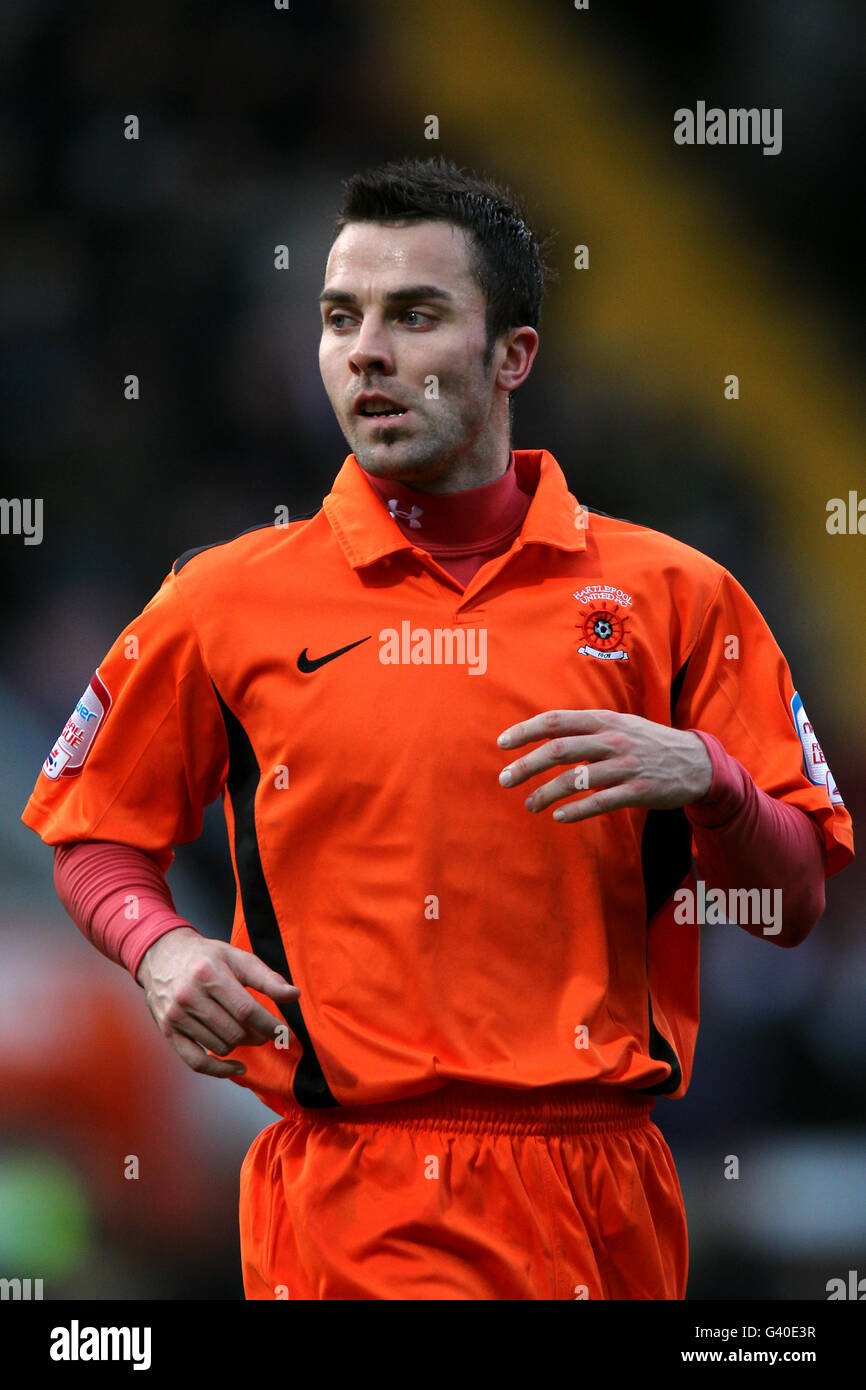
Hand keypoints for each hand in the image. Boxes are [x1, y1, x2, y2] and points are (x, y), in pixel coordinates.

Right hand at [136, 926, 300, 1077]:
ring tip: (245, 1031)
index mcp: (208, 973)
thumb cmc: (206, 957)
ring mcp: (176, 1016)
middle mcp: (189, 996)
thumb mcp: (238, 957)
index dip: (269, 1025)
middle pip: (235, 1032)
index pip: (246, 1010)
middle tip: (265, 1030)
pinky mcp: (168, 1032)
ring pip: (220, 1047)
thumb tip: (294, 995)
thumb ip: (267, 978)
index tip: (283, 1031)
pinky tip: (238, 1067)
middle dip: (257, 1035)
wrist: (162, 955)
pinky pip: (197, 1062)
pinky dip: (220, 1071)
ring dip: (240, 1044)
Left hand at [496, 709, 712, 822]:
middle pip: (559, 750)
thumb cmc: (648, 743)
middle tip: (504, 780)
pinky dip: (576, 811)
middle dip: (526, 765)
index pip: (556, 721)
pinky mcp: (638, 791)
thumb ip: (586, 728)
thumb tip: (545, 736)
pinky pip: (600, 802)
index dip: (526, 731)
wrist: (697, 762)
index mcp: (604, 720)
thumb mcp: (620, 724)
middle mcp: (613, 739)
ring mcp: (626, 765)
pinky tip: (559, 817)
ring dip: (546, 793)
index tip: (502, 744)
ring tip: (530, 805)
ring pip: (576, 779)